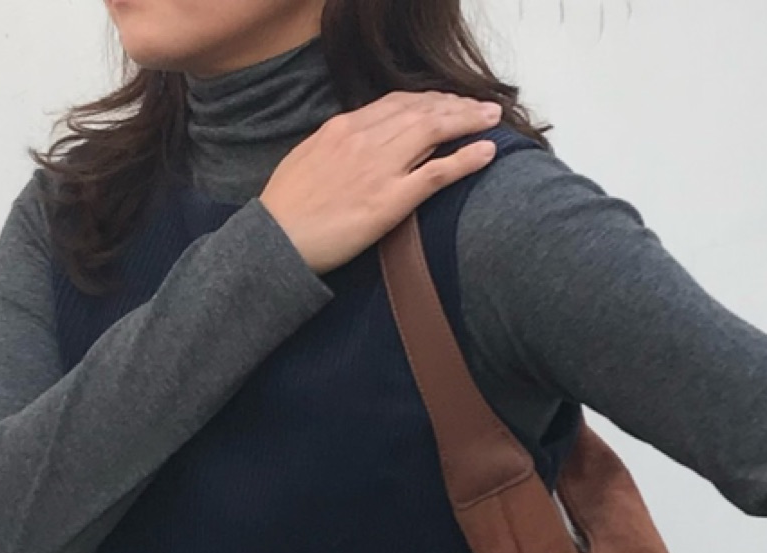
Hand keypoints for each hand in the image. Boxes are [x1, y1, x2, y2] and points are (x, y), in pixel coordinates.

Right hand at [260, 93, 502, 274]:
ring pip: (433, 131)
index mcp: (343, 127)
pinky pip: (436, 173)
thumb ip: (336, 147)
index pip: (395, 102)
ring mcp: (379, 168)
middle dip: (455, 104)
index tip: (446, 102)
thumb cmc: (285, 210)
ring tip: (491, 120)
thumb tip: (355, 145)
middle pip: (421, 110)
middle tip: (480, 108)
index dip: (427, 99)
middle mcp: (365, 139)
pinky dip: (465, 159)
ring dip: (467, 121)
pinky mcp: (389, 201)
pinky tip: (487, 152)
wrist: (275, 241)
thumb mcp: (308, 159)